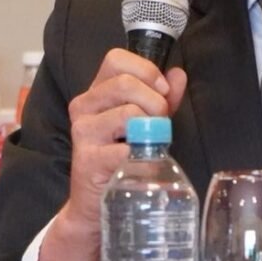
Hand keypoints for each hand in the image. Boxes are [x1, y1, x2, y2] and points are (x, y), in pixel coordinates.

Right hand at [39, 49, 186, 260]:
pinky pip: (125, 148)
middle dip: (155, 102)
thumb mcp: (144, 122)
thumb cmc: (120, 157)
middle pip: (126, 83)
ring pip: (128, 113)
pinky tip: (137, 161)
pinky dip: (140, 154)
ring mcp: (83, 132)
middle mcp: (83, 106)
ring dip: (150, 128)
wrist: (94, 201)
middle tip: (161, 123)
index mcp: (96, 91)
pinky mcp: (87, 158)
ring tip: (150, 143)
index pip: (116, 58)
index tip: (162, 91)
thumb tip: (178, 75)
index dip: (146, 70)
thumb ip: (162, 97)